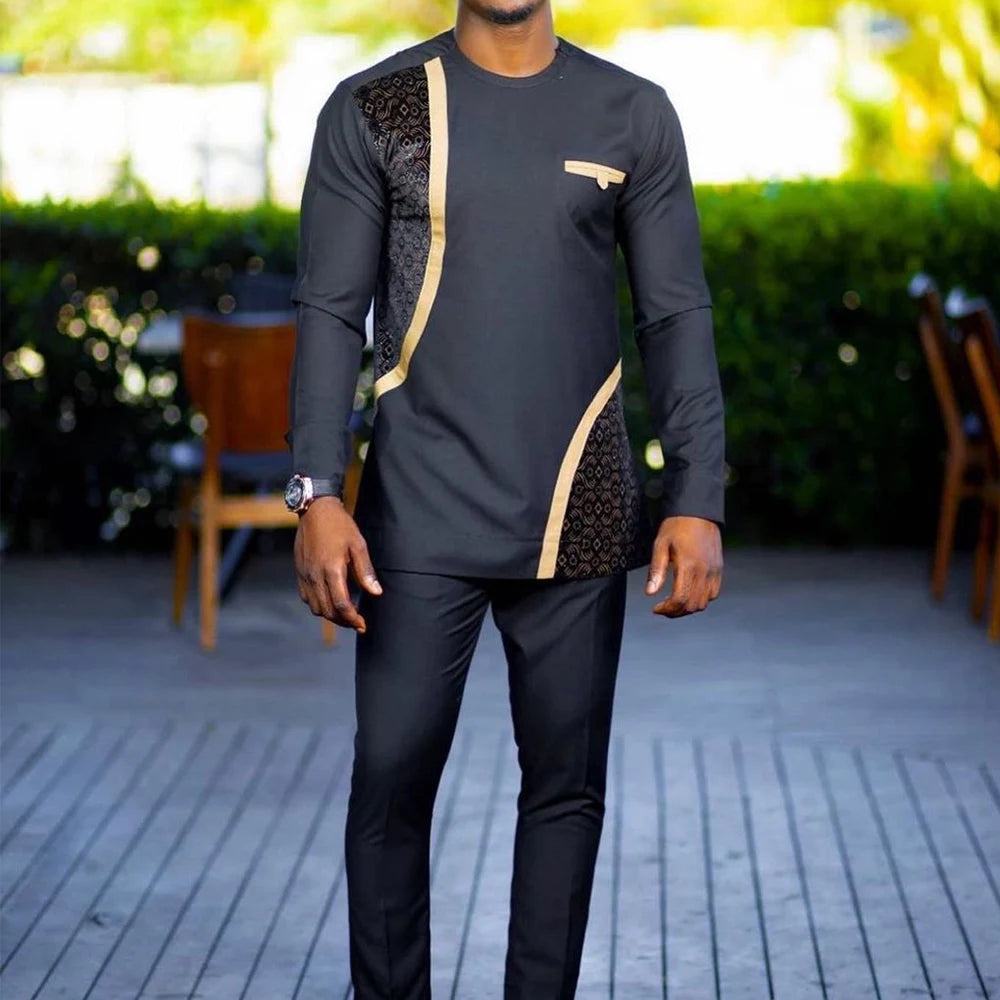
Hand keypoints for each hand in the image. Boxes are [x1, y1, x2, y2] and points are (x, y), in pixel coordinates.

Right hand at [294, 496, 381, 631]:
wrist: (315, 510)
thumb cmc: (340, 525)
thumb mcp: (358, 545)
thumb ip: (366, 571)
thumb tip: (376, 593)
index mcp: (332, 570)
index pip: (342, 605)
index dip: (353, 619)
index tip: (363, 625)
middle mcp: (315, 576)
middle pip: (328, 611)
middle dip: (343, 621)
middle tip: (357, 623)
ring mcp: (305, 575)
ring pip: (316, 607)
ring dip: (330, 615)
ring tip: (345, 615)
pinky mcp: (299, 572)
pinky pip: (306, 597)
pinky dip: (318, 605)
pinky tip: (329, 602)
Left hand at [645, 515, 722, 617]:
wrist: (698, 512)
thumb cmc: (676, 526)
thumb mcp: (660, 545)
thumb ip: (656, 571)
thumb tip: (649, 593)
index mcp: (688, 565)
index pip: (680, 599)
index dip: (667, 609)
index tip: (656, 608)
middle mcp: (704, 571)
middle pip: (692, 605)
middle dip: (675, 612)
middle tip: (663, 608)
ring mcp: (714, 571)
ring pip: (703, 603)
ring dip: (688, 607)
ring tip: (673, 602)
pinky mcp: (719, 569)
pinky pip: (713, 594)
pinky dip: (700, 599)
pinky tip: (688, 593)